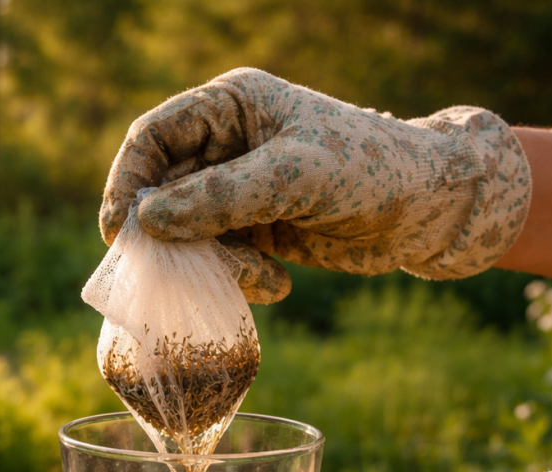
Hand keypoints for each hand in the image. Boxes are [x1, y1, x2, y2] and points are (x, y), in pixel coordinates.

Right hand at [100, 69, 531, 301]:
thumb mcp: (295, 177)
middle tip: (181, 273)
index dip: (127, 182)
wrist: (431, 211)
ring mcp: (238, 191)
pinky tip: (279, 284)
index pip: (152, 138)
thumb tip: (147, 220)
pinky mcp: (255, 230)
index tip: (120, 232)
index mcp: (230, 107)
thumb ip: (220, 196)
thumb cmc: (370, 171)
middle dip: (172, 237)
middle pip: (162, 193)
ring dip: (215, 265)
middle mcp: (226, 146)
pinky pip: (220, 260)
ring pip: (188, 235)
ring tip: (259, 277)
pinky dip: (241, 279)